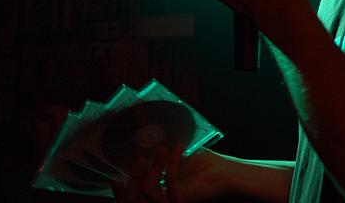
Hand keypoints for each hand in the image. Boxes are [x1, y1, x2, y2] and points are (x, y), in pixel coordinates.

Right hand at [112, 146, 229, 202]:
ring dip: (154, 166)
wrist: (228, 174)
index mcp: (161, 199)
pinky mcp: (184, 201)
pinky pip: (170, 185)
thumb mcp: (176, 161)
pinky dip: (173, 163)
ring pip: (150, 191)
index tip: (116, 178)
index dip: (122, 194)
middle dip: (135, 176)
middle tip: (138, 155)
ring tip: (160, 148)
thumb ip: (159, 160)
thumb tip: (142, 146)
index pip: (134, 200)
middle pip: (137, 198)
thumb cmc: (205, 166)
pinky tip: (178, 148)